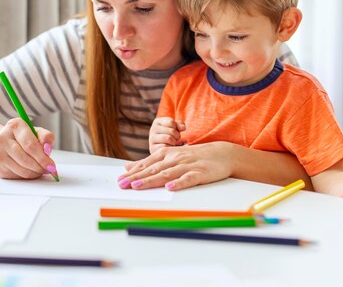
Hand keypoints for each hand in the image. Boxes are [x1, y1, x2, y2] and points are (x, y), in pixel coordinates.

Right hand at [0, 118, 56, 178]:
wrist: (4, 142)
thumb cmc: (23, 137)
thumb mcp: (36, 131)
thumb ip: (46, 137)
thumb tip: (48, 149)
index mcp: (14, 126)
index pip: (30, 145)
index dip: (43, 158)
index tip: (51, 165)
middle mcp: (2, 139)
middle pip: (26, 159)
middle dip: (40, 167)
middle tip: (49, 169)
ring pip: (22, 170)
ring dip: (35, 173)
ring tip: (40, 169)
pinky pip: (17, 176)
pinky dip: (27, 176)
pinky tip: (30, 170)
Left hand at [118, 142, 234, 190]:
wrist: (223, 153)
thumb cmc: (194, 156)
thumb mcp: (170, 155)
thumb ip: (150, 162)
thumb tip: (128, 167)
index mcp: (167, 154)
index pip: (147, 164)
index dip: (133, 172)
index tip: (120, 180)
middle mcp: (175, 158)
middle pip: (153, 169)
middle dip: (136, 177)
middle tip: (122, 185)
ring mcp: (188, 165)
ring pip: (167, 174)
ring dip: (151, 180)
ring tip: (137, 186)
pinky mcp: (201, 173)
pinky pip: (188, 179)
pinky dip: (179, 183)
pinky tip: (170, 187)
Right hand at [149, 117, 185, 152]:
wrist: (160, 148)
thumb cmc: (169, 136)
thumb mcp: (174, 128)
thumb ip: (180, 125)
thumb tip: (183, 128)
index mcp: (157, 122)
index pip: (171, 122)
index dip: (177, 127)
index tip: (175, 131)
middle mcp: (153, 129)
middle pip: (172, 131)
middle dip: (177, 136)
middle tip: (175, 139)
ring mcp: (152, 139)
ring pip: (169, 138)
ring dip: (174, 142)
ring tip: (172, 143)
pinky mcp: (153, 148)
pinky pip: (165, 147)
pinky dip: (169, 148)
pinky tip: (168, 148)